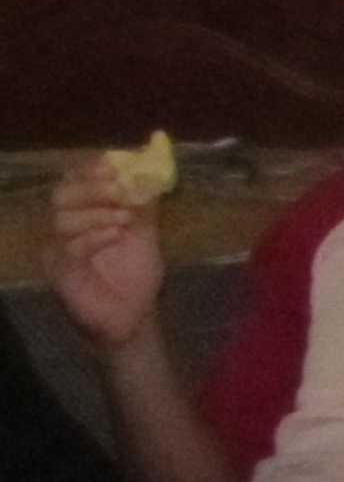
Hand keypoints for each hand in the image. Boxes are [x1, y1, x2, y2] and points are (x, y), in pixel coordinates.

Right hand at [45, 157, 163, 351]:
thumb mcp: (145, 231)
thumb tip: (148, 169)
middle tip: (120, 190)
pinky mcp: (60, 272)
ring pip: (62, 219)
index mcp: (82, 212)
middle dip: (92, 188)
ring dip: (96, 212)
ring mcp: (58, 250)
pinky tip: (114, 235)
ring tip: (124, 218)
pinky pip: (68, 248)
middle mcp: (63, 227)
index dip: (90, 170)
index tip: (113, 167)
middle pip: (62, 195)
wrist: (133, 315)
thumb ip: (143, 202)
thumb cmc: (135, 272)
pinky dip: (92, 236)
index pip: (73, 180)